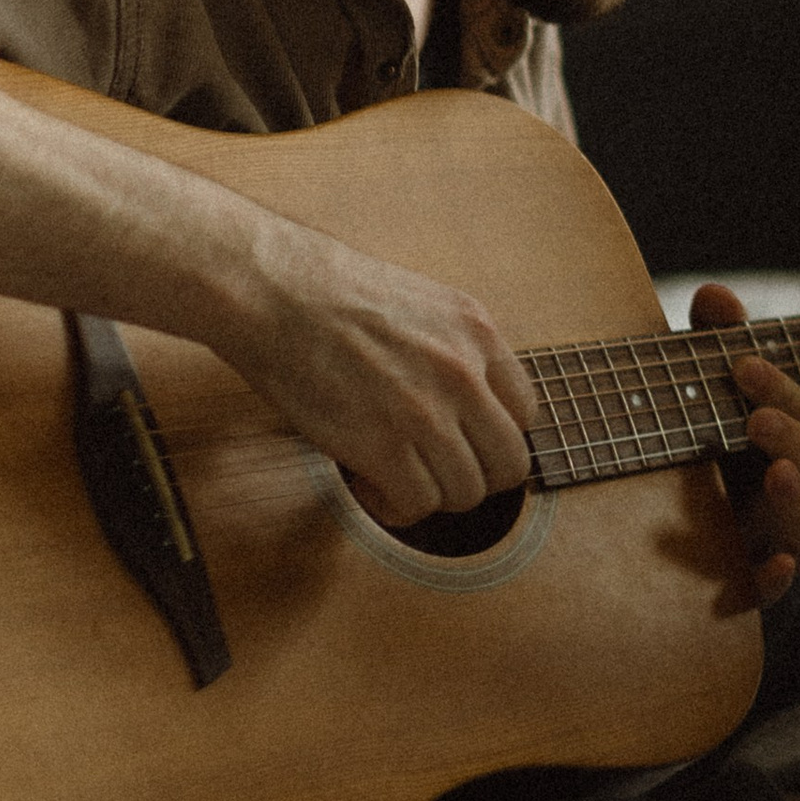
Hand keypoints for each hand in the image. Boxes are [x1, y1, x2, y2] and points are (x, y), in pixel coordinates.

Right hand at [220, 236, 537, 527]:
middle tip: (435, 471)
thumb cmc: (331, 295)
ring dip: (432, 496)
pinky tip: (371, 486)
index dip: (491, 438)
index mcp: (478, 332)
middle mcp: (463, 373)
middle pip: (508, 464)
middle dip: (473, 477)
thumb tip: (469, 409)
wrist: (274, 292)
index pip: (525, 413)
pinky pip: (416, 504)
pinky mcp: (381, 445)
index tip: (463, 444)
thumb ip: (455, 352)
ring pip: (466, 493)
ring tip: (395, 477)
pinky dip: (395, 508)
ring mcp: (425, 411)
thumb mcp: (423, 305)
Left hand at [692, 281, 799, 607]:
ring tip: (774, 470)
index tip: (740, 363)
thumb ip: (714, 343)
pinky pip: (772, 597)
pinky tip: (769, 564)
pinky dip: (775, 582)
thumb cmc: (695, 437)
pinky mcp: (742, 587)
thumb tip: (716, 296)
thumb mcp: (704, 388)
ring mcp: (777, 549)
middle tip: (755, 417)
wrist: (652, 512)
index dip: (790, 393)